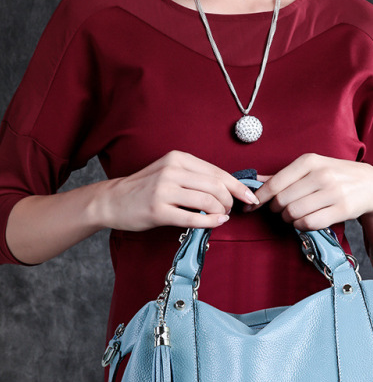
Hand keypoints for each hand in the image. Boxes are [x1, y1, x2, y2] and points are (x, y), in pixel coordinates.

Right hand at [100, 150, 259, 230]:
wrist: (113, 201)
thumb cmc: (146, 188)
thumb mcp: (171, 172)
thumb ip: (196, 177)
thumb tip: (230, 187)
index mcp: (178, 158)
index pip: (218, 172)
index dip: (239, 186)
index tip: (251, 197)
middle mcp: (172, 171)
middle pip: (217, 186)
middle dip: (231, 201)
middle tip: (231, 210)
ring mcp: (164, 190)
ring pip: (208, 201)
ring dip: (221, 212)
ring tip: (220, 216)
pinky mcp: (158, 210)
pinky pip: (193, 218)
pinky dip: (210, 222)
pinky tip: (216, 223)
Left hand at [243, 153, 372, 230]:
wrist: (370, 185)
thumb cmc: (334, 176)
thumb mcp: (311, 168)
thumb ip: (283, 175)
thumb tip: (255, 180)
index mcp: (310, 161)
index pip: (275, 184)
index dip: (260, 198)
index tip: (251, 206)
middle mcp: (321, 174)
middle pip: (282, 201)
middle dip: (276, 209)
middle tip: (281, 210)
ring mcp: (333, 192)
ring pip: (294, 213)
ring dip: (288, 219)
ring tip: (293, 216)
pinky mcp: (342, 209)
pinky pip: (309, 223)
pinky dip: (301, 226)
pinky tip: (304, 221)